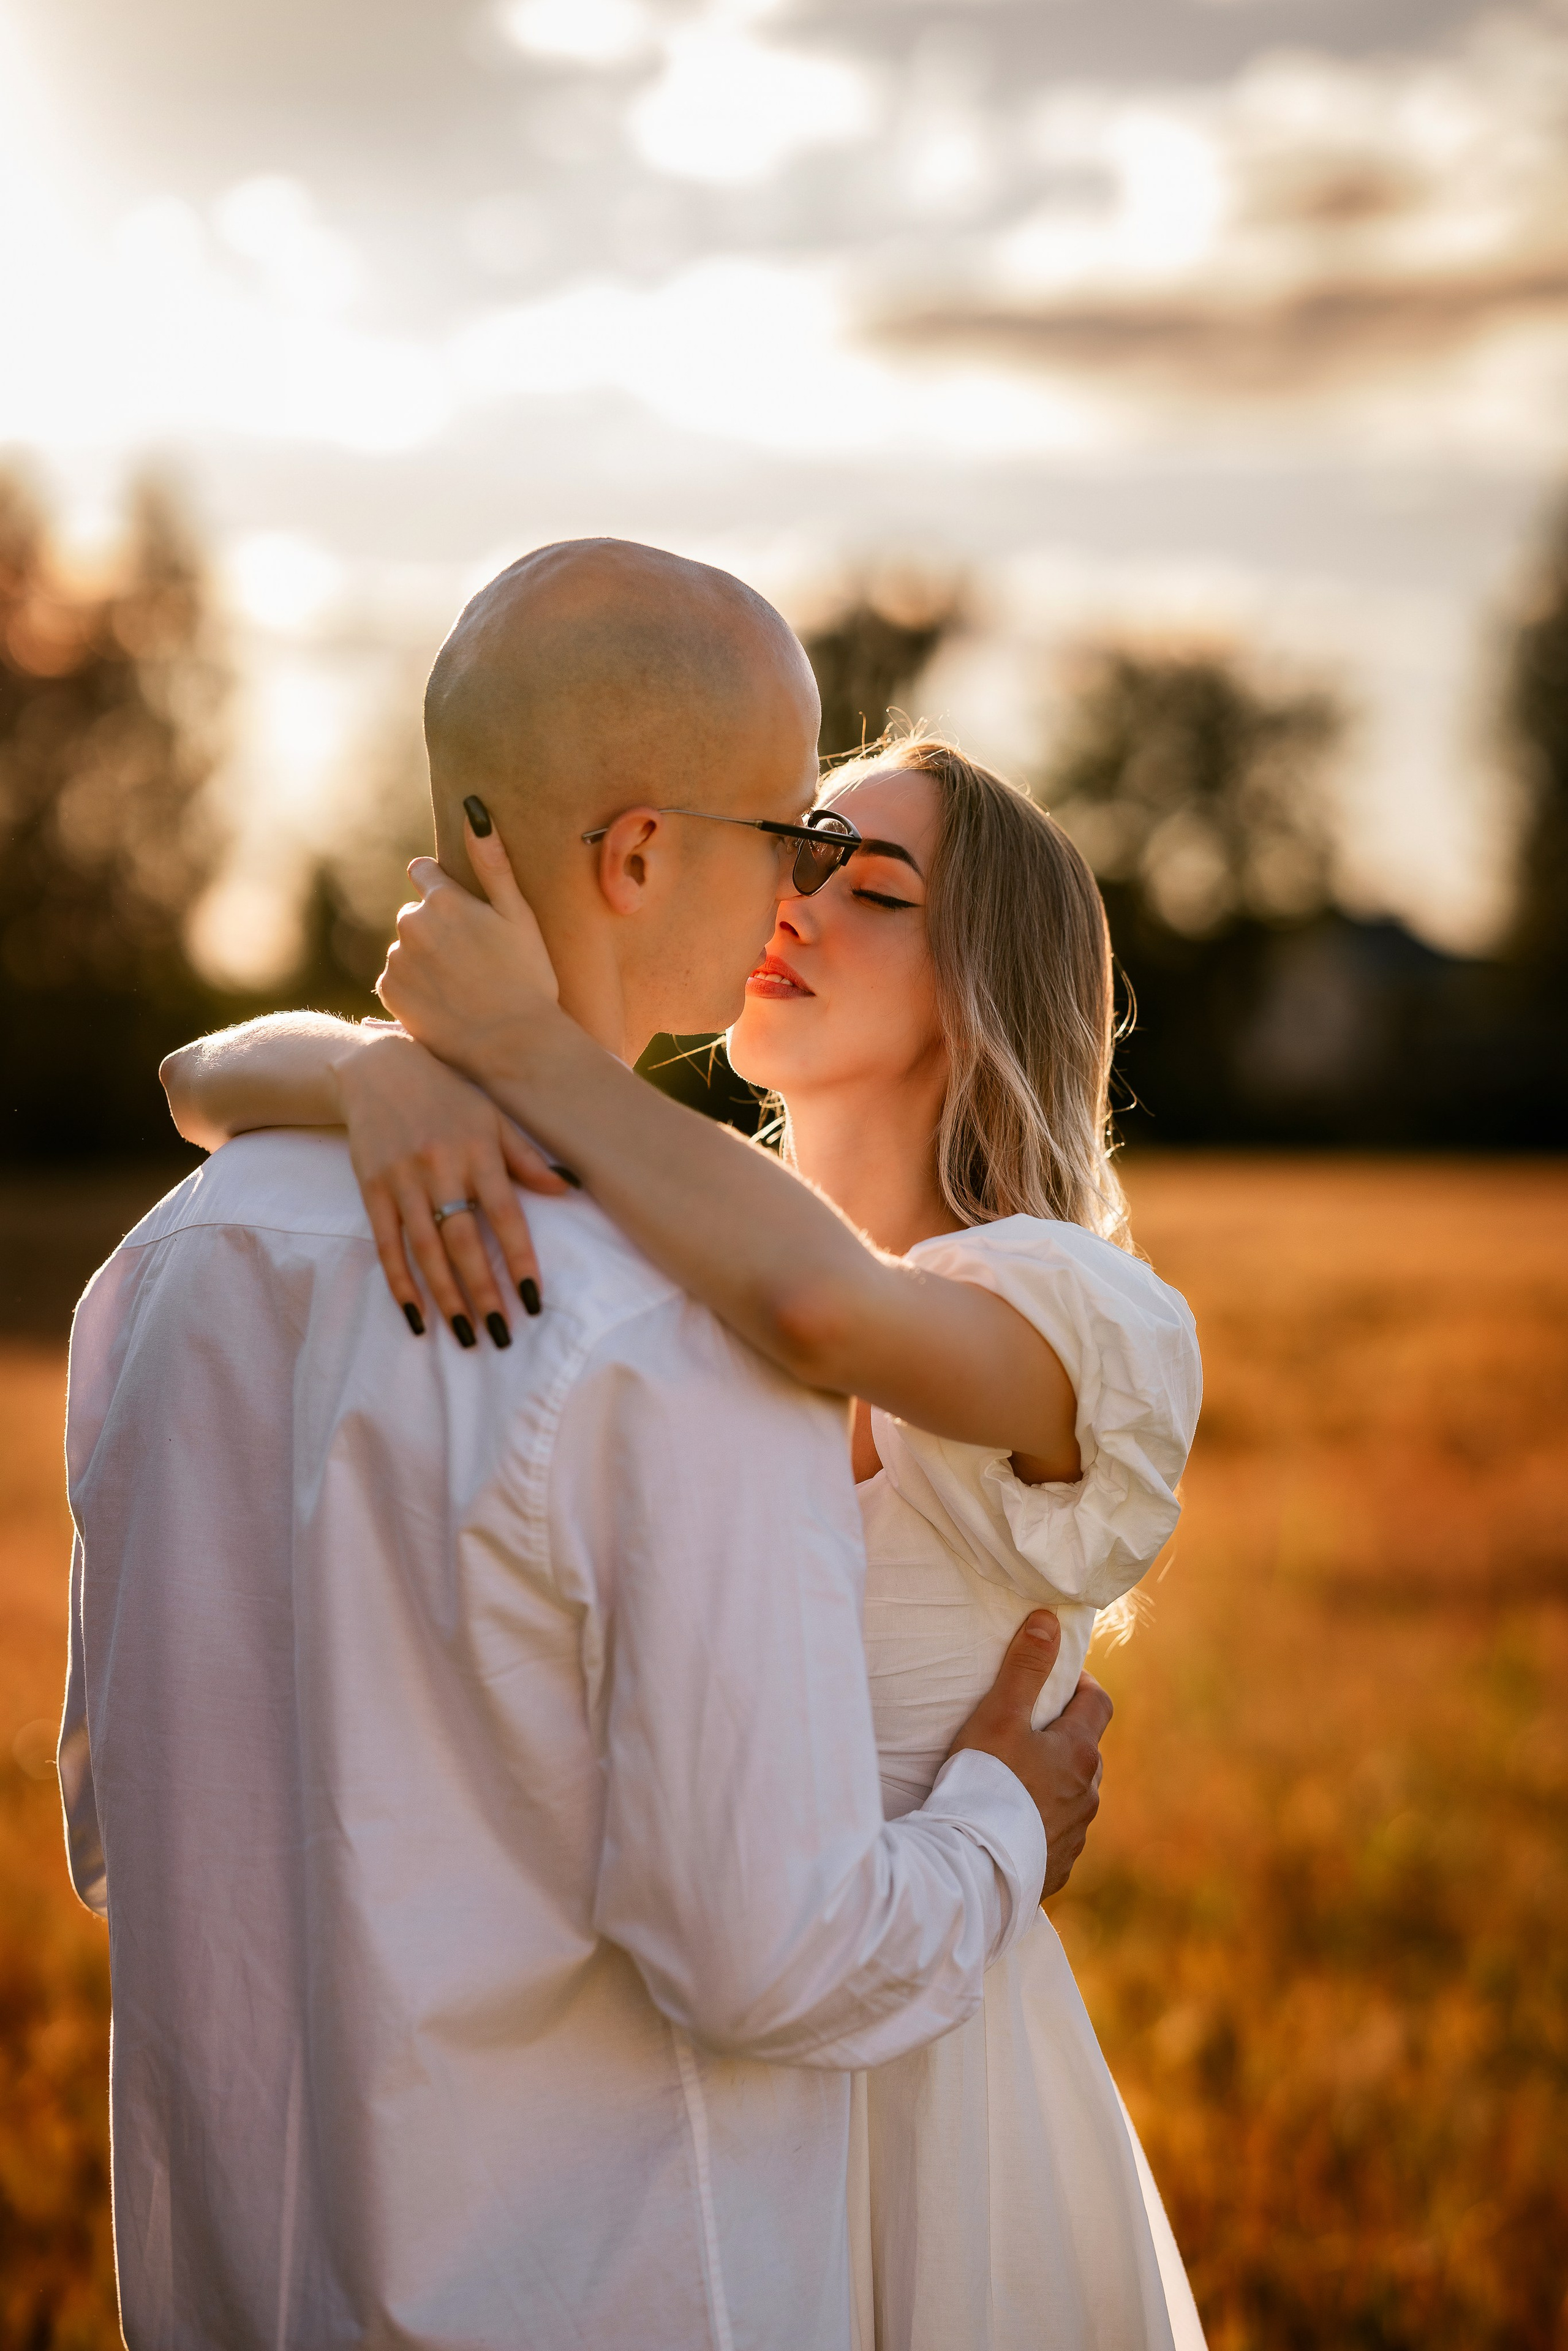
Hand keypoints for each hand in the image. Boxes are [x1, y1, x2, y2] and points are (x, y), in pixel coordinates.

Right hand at [334, 1026, 569, 1345]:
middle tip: (501, 1334)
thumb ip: (526, 1157)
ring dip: (445, 1297)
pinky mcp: (372, 1189)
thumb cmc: (448, 1096)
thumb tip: (568, 1189)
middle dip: (483, 1292)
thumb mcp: (493, 1116)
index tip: (534, 1299)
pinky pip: (386, 1244)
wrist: (378, 1068)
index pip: (505, 1215)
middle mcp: (440, 1167)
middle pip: (464, 1241)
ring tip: (465, 1336)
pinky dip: (400, 1282)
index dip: (520, 1259)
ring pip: (426, 1250)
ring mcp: (403, 1180)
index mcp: (478, 1151)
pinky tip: (415, 1315)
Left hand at [376, 809, 558, 1080]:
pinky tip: (444, 1004)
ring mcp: (396, 959)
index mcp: (442, 899)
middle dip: (436, 929)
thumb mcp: (519, 916)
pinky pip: (395, 980)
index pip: (423, 872)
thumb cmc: (527, 978)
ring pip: (405, 948)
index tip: (464, 917)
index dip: (445, 891)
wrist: (513, 1045)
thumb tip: (473, 811)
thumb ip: (493, 863)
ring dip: (424, 960)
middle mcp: (410, 923)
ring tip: (461, 988)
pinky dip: (413, 988)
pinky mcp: (388, 992)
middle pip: (416, 914)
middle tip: (473, 962)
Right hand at [948, 1613, 1112, 1899]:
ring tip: (1016, 1780)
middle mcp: (1087, 1793)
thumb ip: (1025, 1668)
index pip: (1098, 1703)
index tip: (1060, 1679)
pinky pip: (1058, 1835)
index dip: (1082, 1685)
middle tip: (1028, 1729)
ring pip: (1074, 1794)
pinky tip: (1014, 1824)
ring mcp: (1076, 1833)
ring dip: (1055, 1782)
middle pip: (1086, 1751)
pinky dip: (1042, 1823)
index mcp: (1078, 1753)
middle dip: (1064, 1735)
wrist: (975, 1867)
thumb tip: (1049, 1620)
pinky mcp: (1059, 1866)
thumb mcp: (1000, 1715)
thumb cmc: (986, 1783)